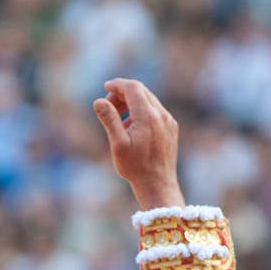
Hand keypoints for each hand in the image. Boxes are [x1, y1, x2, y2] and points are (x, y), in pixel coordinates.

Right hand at [92, 78, 184, 209]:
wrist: (158, 185)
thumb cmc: (135, 167)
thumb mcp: (118, 144)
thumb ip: (109, 120)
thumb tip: (98, 101)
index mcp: (148, 117)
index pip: (133, 88)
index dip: (118, 85)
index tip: (105, 87)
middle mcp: (161, 115)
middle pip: (141, 91)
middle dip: (123, 93)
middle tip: (108, 106)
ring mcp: (168, 121)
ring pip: (148, 100)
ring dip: (131, 102)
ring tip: (118, 118)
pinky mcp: (171, 128)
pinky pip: (155, 111)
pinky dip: (141, 111)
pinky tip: (131, 127)